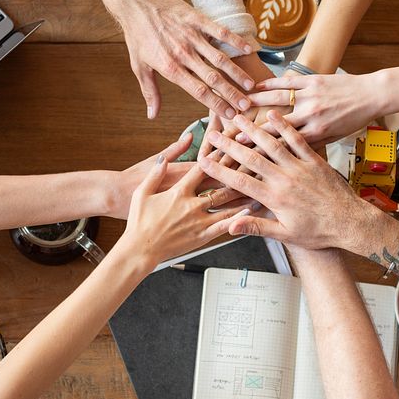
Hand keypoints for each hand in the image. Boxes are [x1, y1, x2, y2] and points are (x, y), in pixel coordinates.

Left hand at [95, 0, 254, 119]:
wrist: (136, 2)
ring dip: (236, 73)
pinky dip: (235, 41)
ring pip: (219, 58)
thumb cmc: (138, 36)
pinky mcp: (197, 19)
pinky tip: (248, 49)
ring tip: (250, 85)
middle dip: (231, 94)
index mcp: (171, 68)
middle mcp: (184, 54)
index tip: (230, 115)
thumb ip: (150, 92)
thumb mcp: (139, 67)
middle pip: (213, 78)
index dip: (216, 104)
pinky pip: (220, 32)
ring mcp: (192, 36)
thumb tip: (152, 115)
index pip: (198, 91)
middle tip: (246, 105)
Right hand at [117, 143, 249, 268]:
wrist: (139, 249)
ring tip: (259, 186)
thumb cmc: (139, 221)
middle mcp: (192, 205)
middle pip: (220, 185)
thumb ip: (155, 173)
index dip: (217, 158)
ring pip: (226, 205)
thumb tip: (164, 159)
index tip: (230, 149)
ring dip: (243, 195)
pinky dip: (238, 218)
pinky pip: (224, 226)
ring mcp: (198, 221)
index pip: (202, 170)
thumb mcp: (142, 192)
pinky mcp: (201, 236)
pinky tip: (250, 213)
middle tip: (253, 164)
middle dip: (238, 174)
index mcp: (178, 191)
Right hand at [198, 111, 375, 249]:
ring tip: (237, 118)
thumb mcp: (285, 234)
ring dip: (253, 130)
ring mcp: (300, 167)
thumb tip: (230, 227)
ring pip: (271, 144)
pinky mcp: (315, 159)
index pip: (240, 181)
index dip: (220, 171)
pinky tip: (272, 114)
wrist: (351, 223)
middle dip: (229, 145)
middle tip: (213, 134)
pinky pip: (297, 139)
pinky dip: (284, 126)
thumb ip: (257, 227)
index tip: (204, 161)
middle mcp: (285, 179)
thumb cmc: (319, 232)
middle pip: (251, 158)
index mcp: (275, 198)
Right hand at [249, 72, 381, 145]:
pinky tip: (256, 86)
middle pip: (273, 127)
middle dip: (249, 132)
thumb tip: (290, 154)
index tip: (241, 157)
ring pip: (276, 102)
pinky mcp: (313, 81)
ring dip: (254, 104)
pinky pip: (287, 83)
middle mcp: (311, 117)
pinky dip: (271, 84)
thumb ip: (311, 146)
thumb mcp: (335, 137)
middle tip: (229, 136)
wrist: (373, 96)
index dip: (260, 152)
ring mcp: (311, 98)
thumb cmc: (355, 121)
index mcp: (317, 136)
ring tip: (237, 106)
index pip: (281, 147)